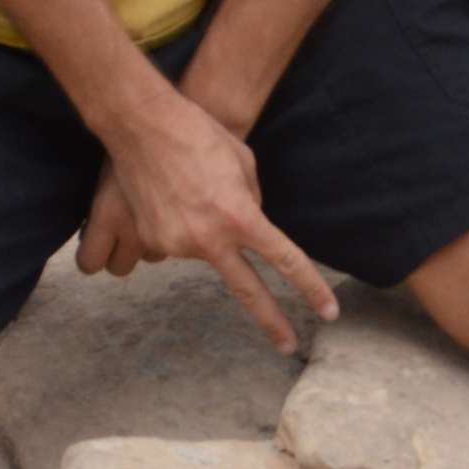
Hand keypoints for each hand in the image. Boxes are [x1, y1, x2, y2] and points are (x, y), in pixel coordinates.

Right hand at [76, 87, 338, 353]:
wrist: (140, 123)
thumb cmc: (197, 132)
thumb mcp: (242, 162)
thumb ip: (252, 202)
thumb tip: (249, 230)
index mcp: (239, 215)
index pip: (285, 259)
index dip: (311, 287)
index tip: (328, 311)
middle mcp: (209, 237)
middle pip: (247, 290)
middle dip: (272, 321)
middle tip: (287, 346)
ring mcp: (177, 243)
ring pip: (198, 254)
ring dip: (196, 234)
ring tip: (181, 193)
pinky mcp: (150, 240)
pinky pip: (168, 246)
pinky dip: (170, 228)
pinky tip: (162, 199)